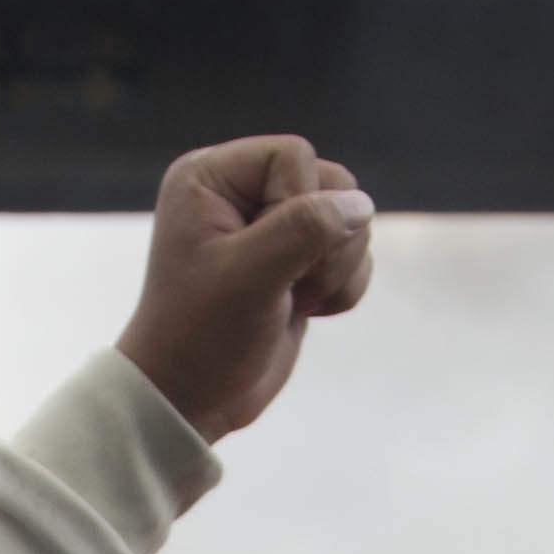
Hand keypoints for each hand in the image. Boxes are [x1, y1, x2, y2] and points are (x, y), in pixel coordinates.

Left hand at [115, 137, 375, 441]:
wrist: (192, 397)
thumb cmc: (202, 335)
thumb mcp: (250, 276)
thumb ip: (305, 229)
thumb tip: (360, 204)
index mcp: (211, 177)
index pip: (294, 155)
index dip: (301, 204)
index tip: (269, 257)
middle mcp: (241, 192)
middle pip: (332, 183)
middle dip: (326, 242)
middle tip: (289, 284)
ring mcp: (273, 227)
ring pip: (350, 220)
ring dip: (336, 269)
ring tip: (294, 301)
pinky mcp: (299, 261)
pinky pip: (354, 254)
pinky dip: (343, 288)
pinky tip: (305, 311)